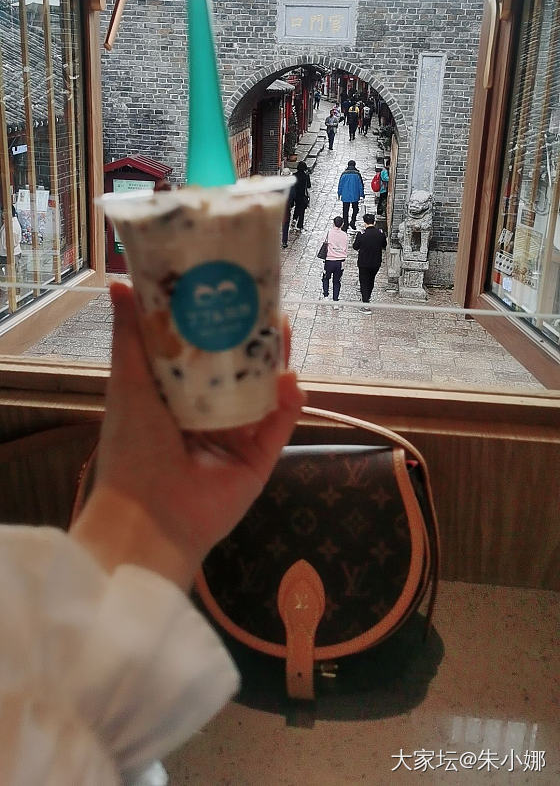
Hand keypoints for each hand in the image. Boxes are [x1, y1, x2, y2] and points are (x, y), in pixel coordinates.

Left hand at [72, 282, 304, 588]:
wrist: (147, 517)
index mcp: (177, 396)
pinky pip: (280, 426)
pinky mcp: (259, 460)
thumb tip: (120, 282)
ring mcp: (237, 436)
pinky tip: (292, 380)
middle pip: (241, 368)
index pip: (204, 350)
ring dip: (278, 362)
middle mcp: (210, 413)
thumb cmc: (133, 447)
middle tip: (268, 304)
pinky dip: (289, 403)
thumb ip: (130, 336)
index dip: (219, 320)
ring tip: (284, 330)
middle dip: (256, 337)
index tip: (231, 289)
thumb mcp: (129, 383)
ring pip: (266, 392)